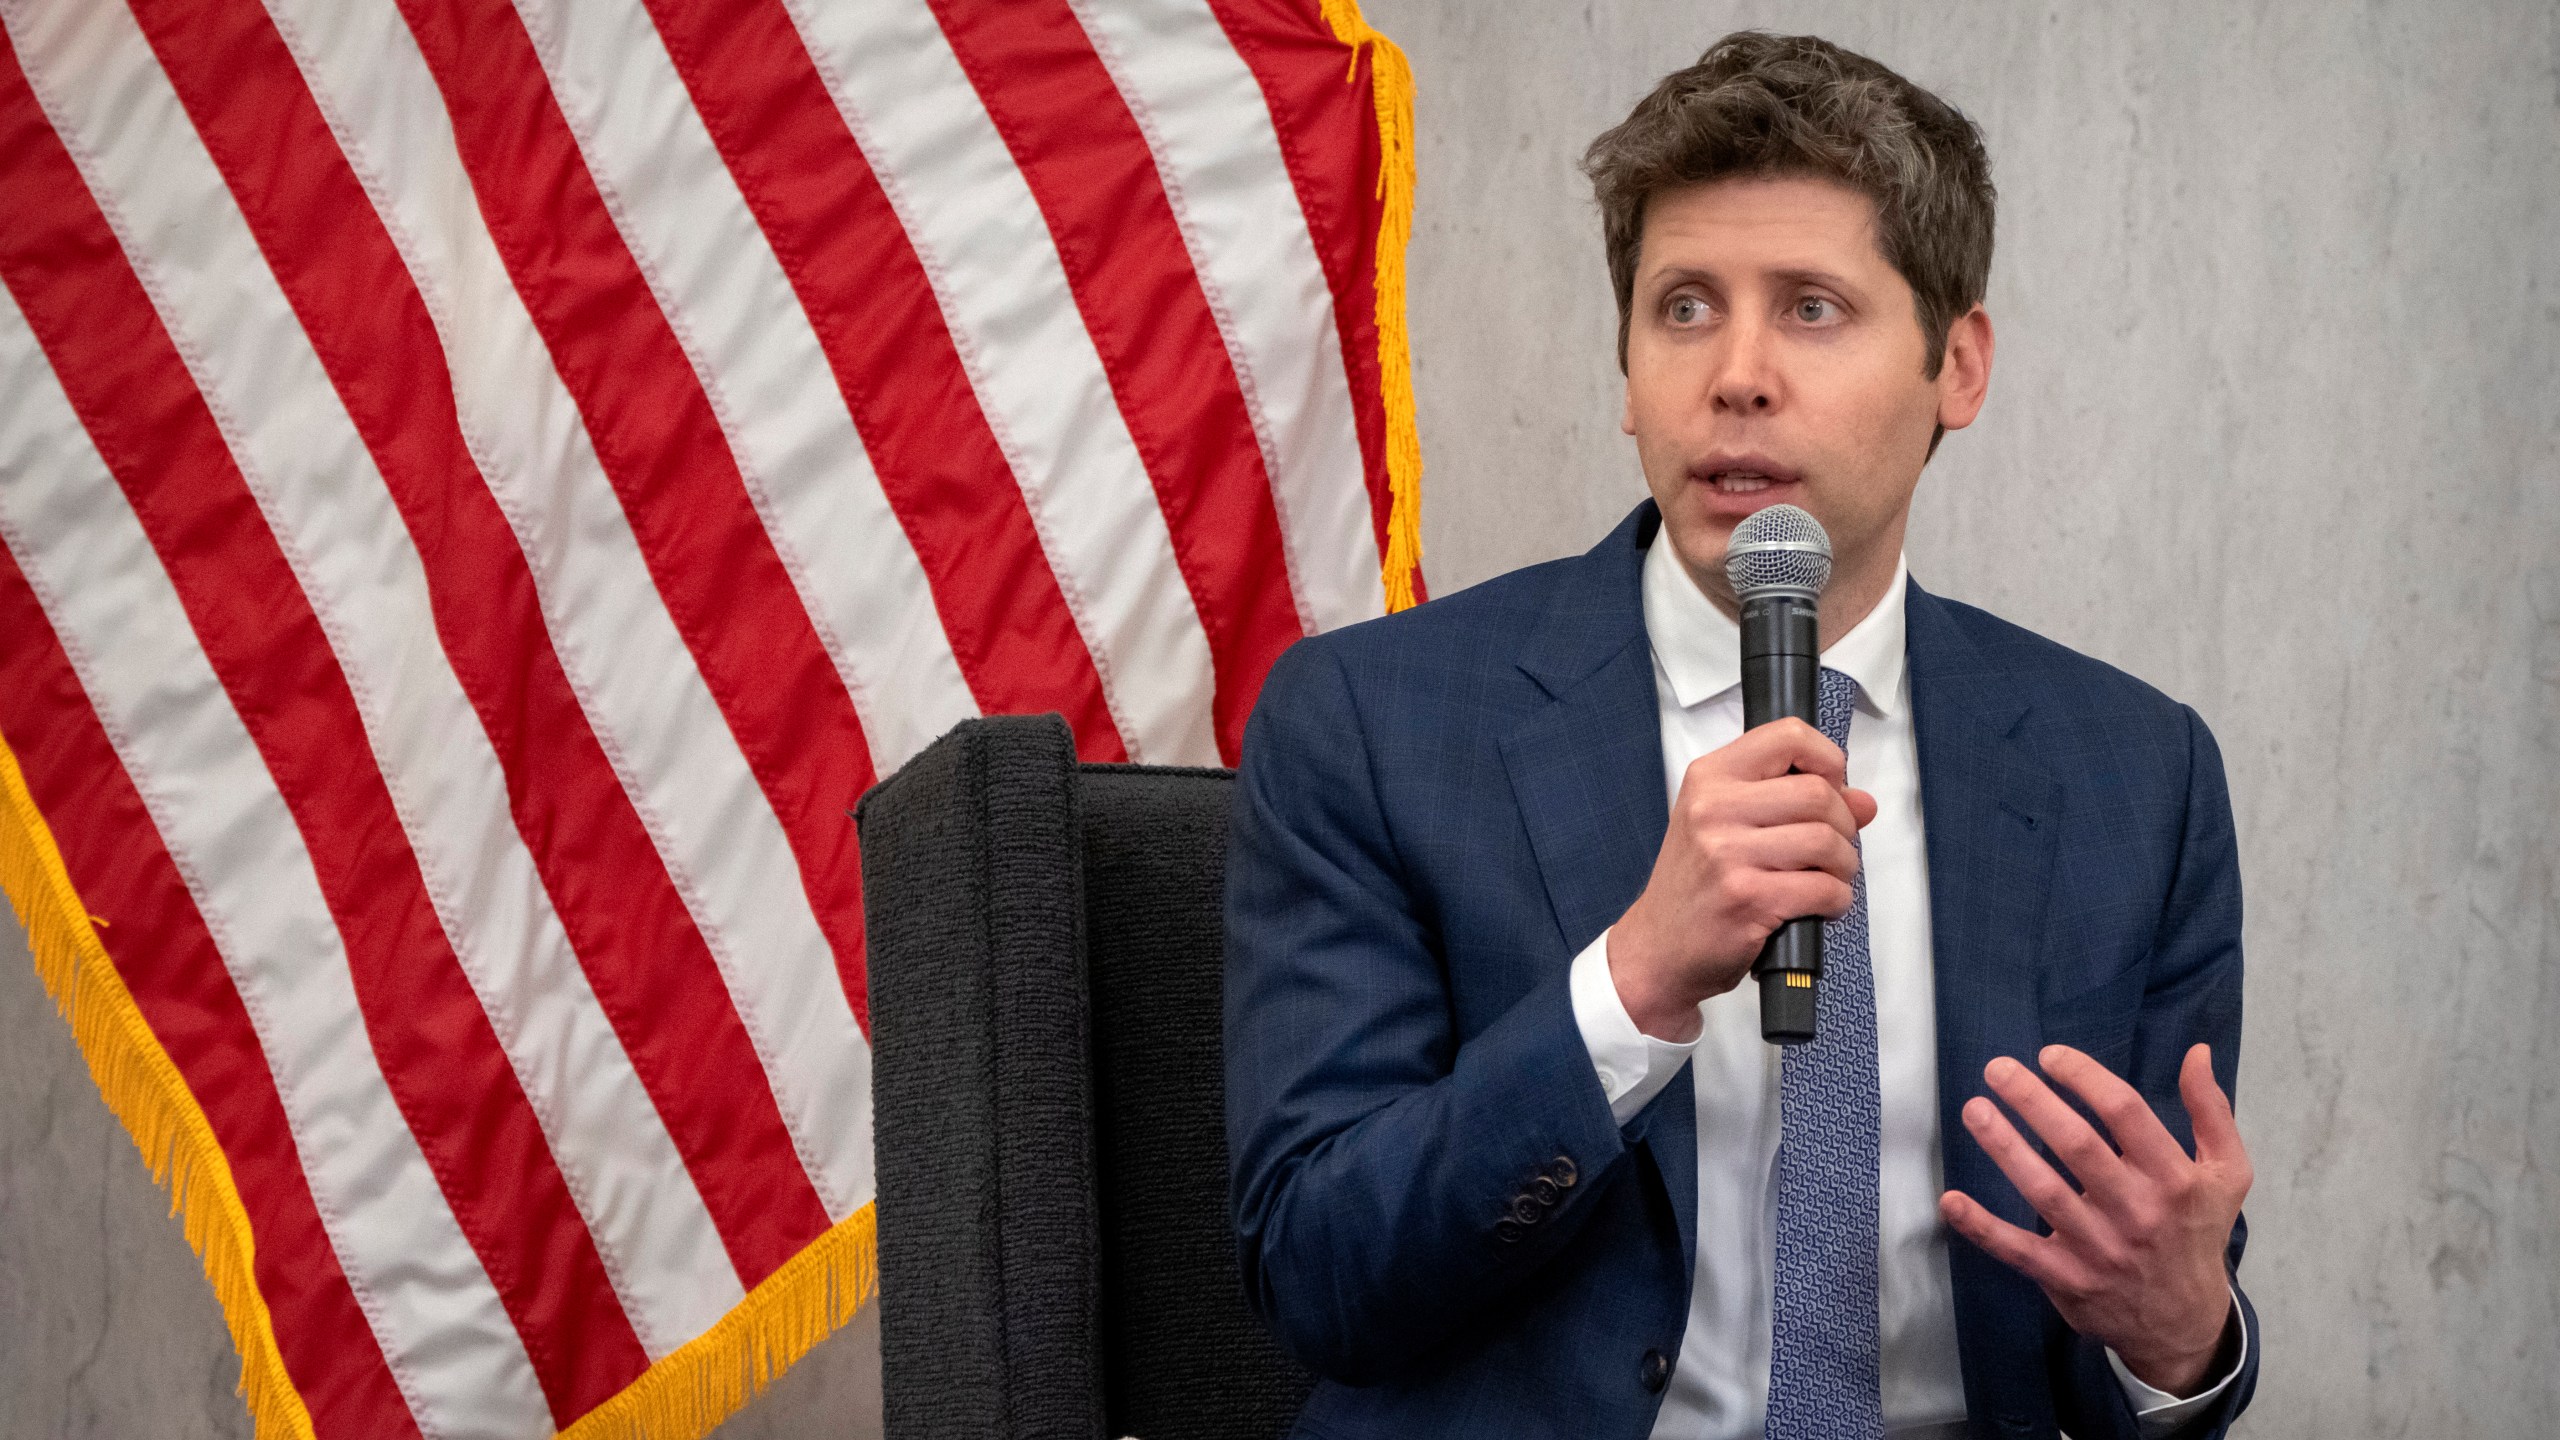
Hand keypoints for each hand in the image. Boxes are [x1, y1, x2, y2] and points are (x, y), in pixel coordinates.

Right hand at [1608, 718, 1875, 1040]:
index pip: (1787, 736)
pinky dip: (1837, 900)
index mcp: (1709, 778)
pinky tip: (1821, 905)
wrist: (1658, 947)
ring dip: (1844, 865)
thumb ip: (1793, 803)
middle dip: (1843, 824)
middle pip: (1817, 793)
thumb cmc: (1695, 885)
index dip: (1827, 760)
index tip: (1830, 787)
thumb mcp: (1727, 826)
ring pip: (1827, 841)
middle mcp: (1714, 808)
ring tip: (1829, 877)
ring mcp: (1727, 854)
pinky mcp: (1747, 898)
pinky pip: (1824, 888)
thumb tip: (1862, 801)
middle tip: (1833, 847)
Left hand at [1940, 1043, 2251, 1396]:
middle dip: (2033, 1101)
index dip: (2084, 1077)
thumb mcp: (2226, 1173)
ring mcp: (2100, 1248)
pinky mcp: (2069, 1278)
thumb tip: (2197, 1052)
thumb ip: (2211, 1111)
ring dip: (2004, 1148)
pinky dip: (1982, 1227)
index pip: (2125, 1112)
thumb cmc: (2197, 1231)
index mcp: (2174, 1178)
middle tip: (1997, 1069)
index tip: (2049, 1056)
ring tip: (1974, 1109)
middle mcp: (2137, 1211)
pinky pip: (2019, 1251)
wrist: (2186, 1322)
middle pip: (2077, 1146)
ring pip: (2044, 1191)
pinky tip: (1950, 1200)